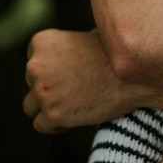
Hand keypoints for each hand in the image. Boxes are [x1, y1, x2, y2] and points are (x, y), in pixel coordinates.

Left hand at [23, 28, 146, 132]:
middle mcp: (36, 65)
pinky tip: (74, 116)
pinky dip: (55, 124)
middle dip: (49, 87)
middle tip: (76, 88)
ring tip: (74, 104)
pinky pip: (41, 125)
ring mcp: (42, 91)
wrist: (132, 75)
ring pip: (30, 106)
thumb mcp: (85, 37)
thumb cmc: (113, 56)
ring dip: (48, 107)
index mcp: (43, 42)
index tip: (70, 72)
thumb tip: (63, 59)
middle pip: (31, 83)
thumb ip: (65, 48)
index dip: (51, 68)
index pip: (33, 59)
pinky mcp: (52, 114)